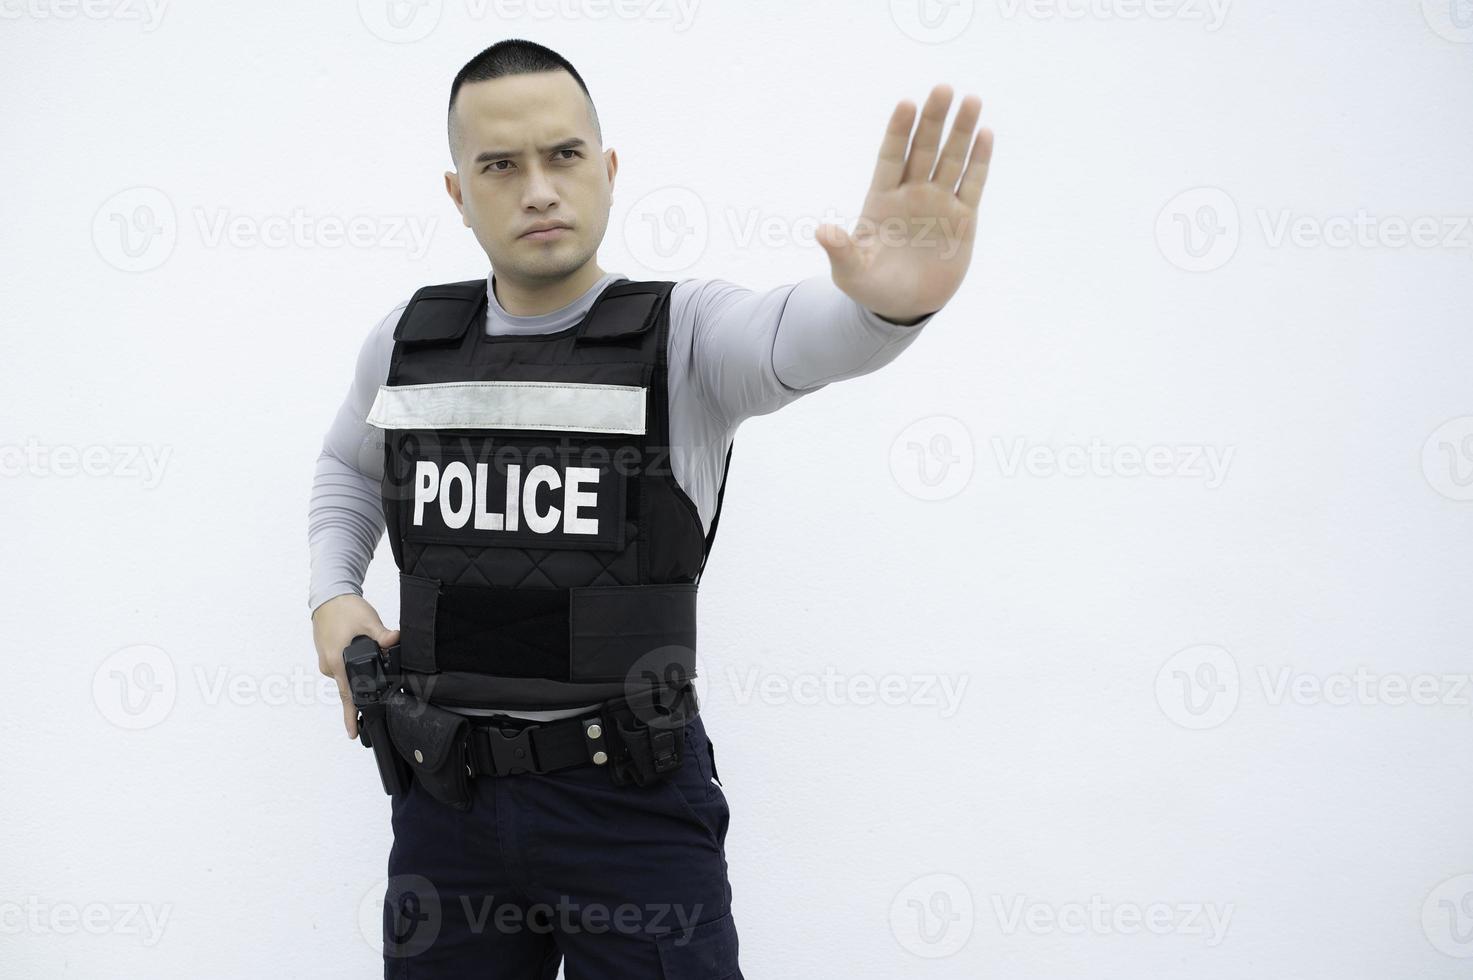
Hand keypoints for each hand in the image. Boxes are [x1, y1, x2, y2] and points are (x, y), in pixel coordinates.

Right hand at [311, 594, 399, 738]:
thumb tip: (395, 640)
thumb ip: (383, 635)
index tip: (353, 733)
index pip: (346, 696)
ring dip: (359, 672)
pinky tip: (361, 652)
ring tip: (371, 654)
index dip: (351, 715)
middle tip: (380, 679)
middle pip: (350, 686)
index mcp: (337, 662)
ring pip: (347, 675)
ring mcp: (326, 661)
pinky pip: (342, 667)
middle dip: (365, 686)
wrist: (328, 596)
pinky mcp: (328, 655)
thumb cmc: (344, 608)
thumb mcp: (368, 620)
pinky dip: (353, 665)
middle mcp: (329, 665)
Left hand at [817, 84, 993, 322]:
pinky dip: (979, 160)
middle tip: (943, 89)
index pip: (891, 157)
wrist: (903, 307)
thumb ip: (841, 250)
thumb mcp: (851, 272)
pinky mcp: (962, 219)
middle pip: (923, 149)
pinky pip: (971, 184)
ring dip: (961, 131)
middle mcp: (911, 194)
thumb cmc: (871, 287)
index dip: (898, 132)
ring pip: (951, 159)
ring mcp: (938, 203)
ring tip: (970, 100)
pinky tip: (985, 134)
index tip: (906, 104)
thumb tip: (822, 231)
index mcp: (881, 200)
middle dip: (933, 120)